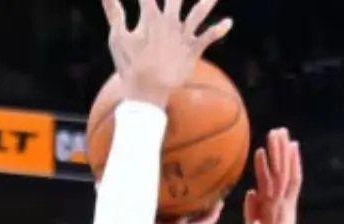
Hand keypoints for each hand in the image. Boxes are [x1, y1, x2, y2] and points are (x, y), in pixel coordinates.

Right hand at [103, 0, 230, 107]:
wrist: (147, 94)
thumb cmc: (130, 65)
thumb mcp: (117, 38)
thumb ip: (114, 12)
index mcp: (150, 17)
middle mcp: (169, 22)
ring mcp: (182, 36)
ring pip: (198, 13)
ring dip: (208, 2)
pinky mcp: (192, 50)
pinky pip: (208, 38)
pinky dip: (219, 30)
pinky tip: (229, 22)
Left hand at [241, 128, 303, 223]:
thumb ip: (253, 212)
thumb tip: (251, 194)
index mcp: (273, 208)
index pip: (277, 180)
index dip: (277, 163)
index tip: (276, 146)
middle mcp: (281, 203)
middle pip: (282, 171)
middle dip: (281, 150)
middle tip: (280, 130)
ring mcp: (283, 204)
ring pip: (283, 171)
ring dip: (281, 151)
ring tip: (278, 132)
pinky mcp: (282, 207)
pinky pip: (284, 181)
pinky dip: (282, 164)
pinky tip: (278, 150)